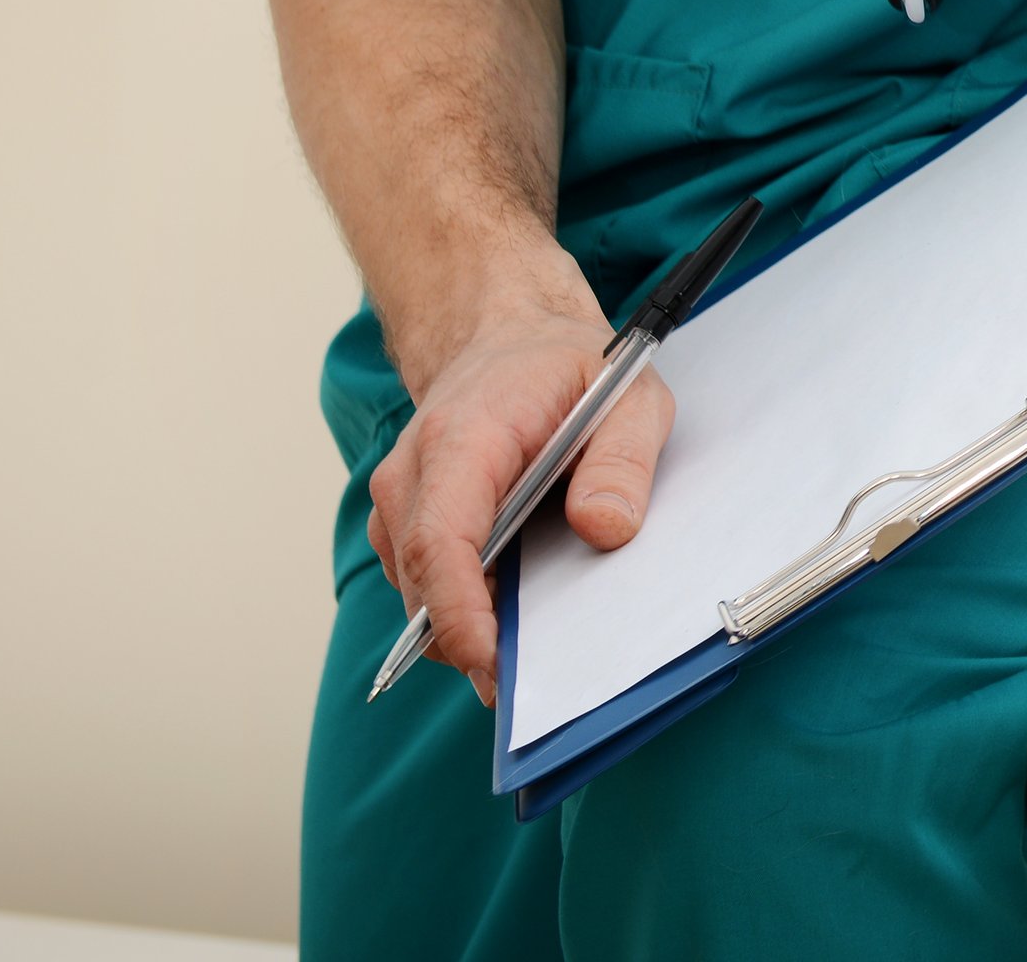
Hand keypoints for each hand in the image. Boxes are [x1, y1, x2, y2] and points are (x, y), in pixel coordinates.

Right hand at [363, 270, 673, 704]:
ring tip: (542, 648)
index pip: (441, 542)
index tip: (494, 664)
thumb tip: (604, 530)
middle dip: (474, 641)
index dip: (461, 615)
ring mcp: (399, 504)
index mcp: (461, 439)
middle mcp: (410, 477)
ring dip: (472, 626)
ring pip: (422, 594)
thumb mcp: (627, 396)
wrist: (506, 336)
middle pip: (424, 584)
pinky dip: (468, 607)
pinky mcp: (406, 526)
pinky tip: (520, 612)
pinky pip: (429, 584)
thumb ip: (621, 460)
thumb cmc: (569, 368)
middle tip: (537, 689)